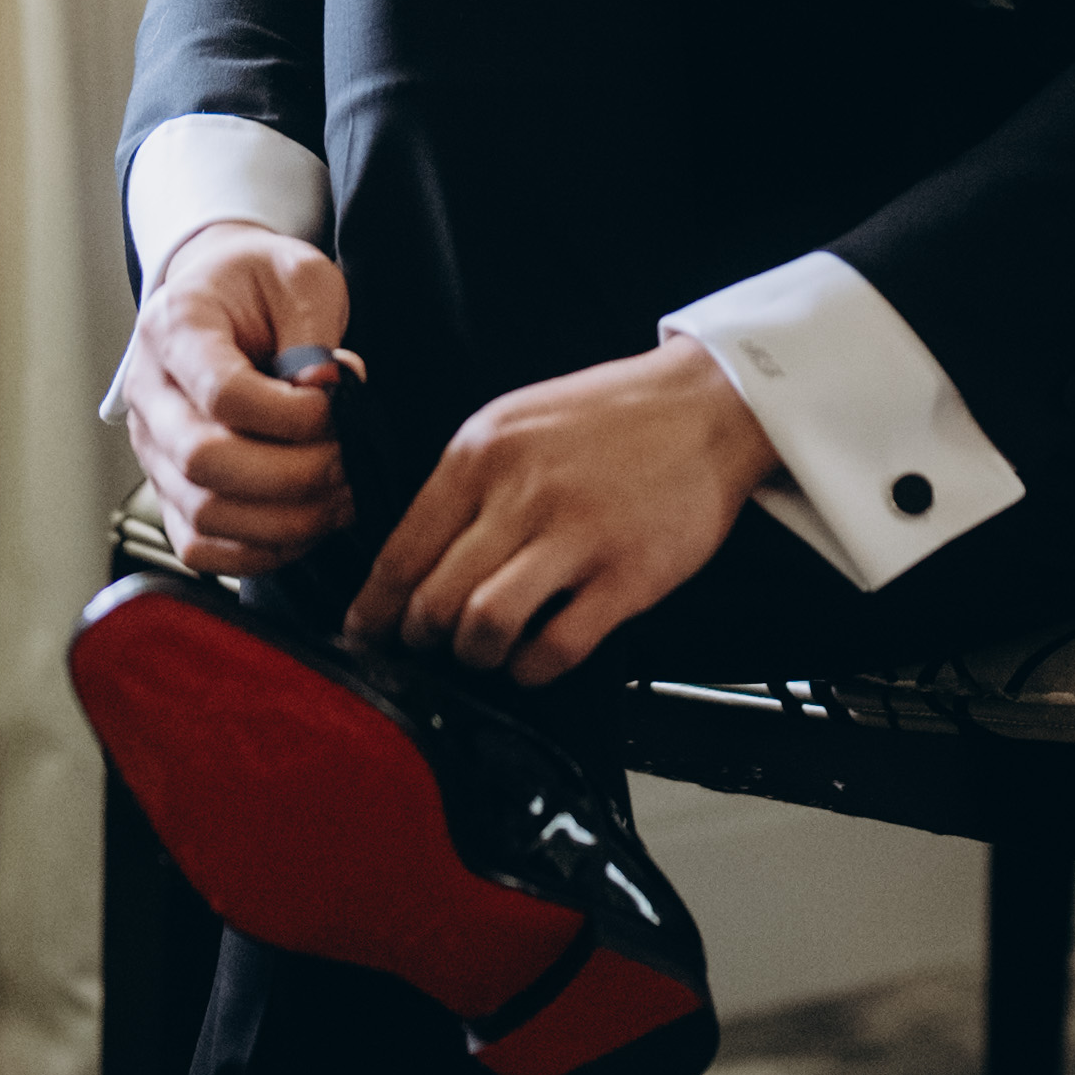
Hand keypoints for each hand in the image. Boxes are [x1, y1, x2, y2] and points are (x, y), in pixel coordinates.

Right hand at [117, 227, 357, 578]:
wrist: (222, 297)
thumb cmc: (263, 285)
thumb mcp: (301, 277)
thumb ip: (314, 331)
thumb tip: (325, 392)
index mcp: (174, 328)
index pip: (223, 394)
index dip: (292, 415)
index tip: (336, 404)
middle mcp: (150, 394)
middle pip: (204, 461)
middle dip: (295, 474)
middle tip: (349, 459)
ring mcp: (153, 450)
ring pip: (204, 514)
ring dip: (287, 518)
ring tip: (341, 491)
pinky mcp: (169, 492)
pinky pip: (202, 547)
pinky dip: (262, 550)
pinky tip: (308, 521)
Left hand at [348, 335, 778, 685]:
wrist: (710, 405)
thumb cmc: (611, 417)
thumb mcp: (516, 421)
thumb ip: (466, 484)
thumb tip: (416, 559)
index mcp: (481, 453)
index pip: (402, 550)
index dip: (374, 608)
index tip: (363, 636)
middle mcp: (520, 494)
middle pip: (434, 597)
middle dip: (419, 640)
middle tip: (426, 651)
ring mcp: (576, 537)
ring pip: (484, 626)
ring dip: (472, 656)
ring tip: (482, 654)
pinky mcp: (627, 577)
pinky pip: (555, 647)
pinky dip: (531, 670)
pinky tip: (532, 662)